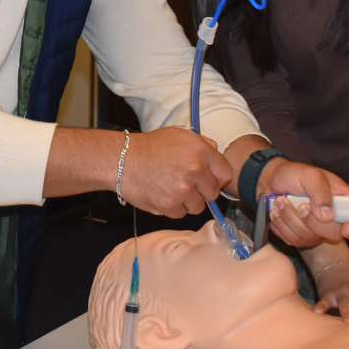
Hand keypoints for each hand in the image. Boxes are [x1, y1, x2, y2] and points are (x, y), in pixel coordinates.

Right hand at [120, 127, 234, 218]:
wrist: (122, 160)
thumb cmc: (149, 147)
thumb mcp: (179, 135)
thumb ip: (202, 144)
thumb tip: (216, 156)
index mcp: (201, 151)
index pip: (226, 173)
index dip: (217, 177)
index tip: (208, 178)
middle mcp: (195, 170)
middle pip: (213, 193)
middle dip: (202, 191)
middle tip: (186, 183)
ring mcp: (184, 189)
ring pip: (198, 206)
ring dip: (188, 201)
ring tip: (171, 188)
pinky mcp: (171, 205)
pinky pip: (181, 213)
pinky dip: (173, 208)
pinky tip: (163, 194)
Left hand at [257, 159, 348, 245]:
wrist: (270, 181)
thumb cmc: (293, 174)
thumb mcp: (309, 175)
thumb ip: (320, 191)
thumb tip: (327, 215)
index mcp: (345, 201)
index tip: (346, 228)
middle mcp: (335, 218)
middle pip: (335, 235)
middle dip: (313, 222)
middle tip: (300, 205)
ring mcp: (318, 230)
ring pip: (310, 238)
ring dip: (291, 219)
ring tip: (282, 201)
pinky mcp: (301, 237)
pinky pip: (294, 241)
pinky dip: (282, 225)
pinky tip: (278, 212)